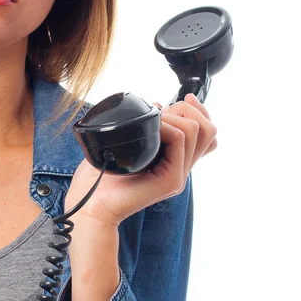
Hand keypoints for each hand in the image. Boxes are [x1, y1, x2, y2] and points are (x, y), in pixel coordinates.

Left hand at [64, 93, 217, 228]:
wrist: (92, 203)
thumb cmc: (102, 173)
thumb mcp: (127, 144)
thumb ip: (146, 130)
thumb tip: (159, 105)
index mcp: (173, 160)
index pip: (206, 135)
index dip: (200, 111)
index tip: (185, 98)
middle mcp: (179, 168)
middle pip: (209, 131)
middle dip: (188, 109)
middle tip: (162, 110)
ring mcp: (177, 175)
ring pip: (197, 131)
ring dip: (174, 115)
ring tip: (153, 120)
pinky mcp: (170, 180)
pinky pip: (180, 141)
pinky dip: (166, 126)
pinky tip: (149, 130)